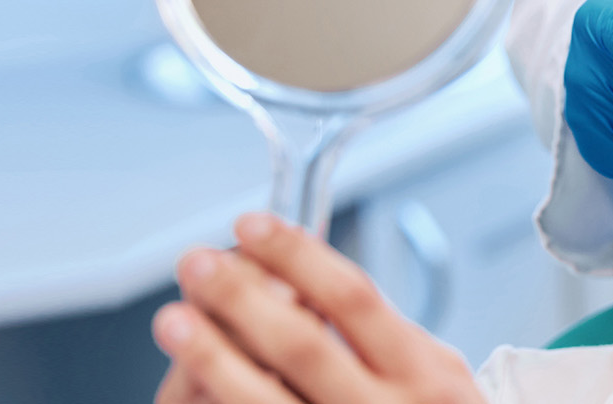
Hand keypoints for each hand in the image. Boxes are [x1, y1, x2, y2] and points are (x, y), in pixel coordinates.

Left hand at [153, 213, 482, 403]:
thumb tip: (296, 280)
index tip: (252, 225)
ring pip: (266, 399)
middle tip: (198, 263)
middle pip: (301, 344)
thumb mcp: (437, 376)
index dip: (296, 256)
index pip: (351, 298)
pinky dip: (221, 401)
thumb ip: (380, 333)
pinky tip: (192, 384)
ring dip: (214, 356)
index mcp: (423, 374)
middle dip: (242, 297)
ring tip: (175, 319)